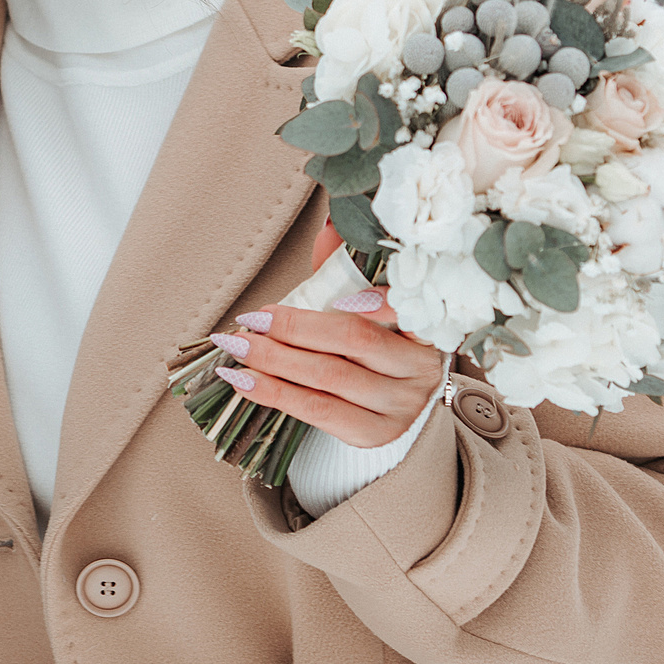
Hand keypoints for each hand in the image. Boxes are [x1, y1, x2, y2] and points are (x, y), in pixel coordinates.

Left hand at [207, 223, 445, 448]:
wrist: (390, 409)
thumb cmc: (373, 348)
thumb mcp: (364, 307)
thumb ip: (347, 271)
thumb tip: (329, 228)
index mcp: (426, 328)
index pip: (402, 308)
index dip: (369, 300)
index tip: (334, 296)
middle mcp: (421, 369)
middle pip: (353, 339)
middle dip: (293, 326)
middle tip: (251, 319)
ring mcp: (401, 406)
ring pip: (331, 376)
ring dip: (275, 359)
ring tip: (238, 346)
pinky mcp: (376, 435)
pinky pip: (319, 411)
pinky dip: (275, 393)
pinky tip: (245, 380)